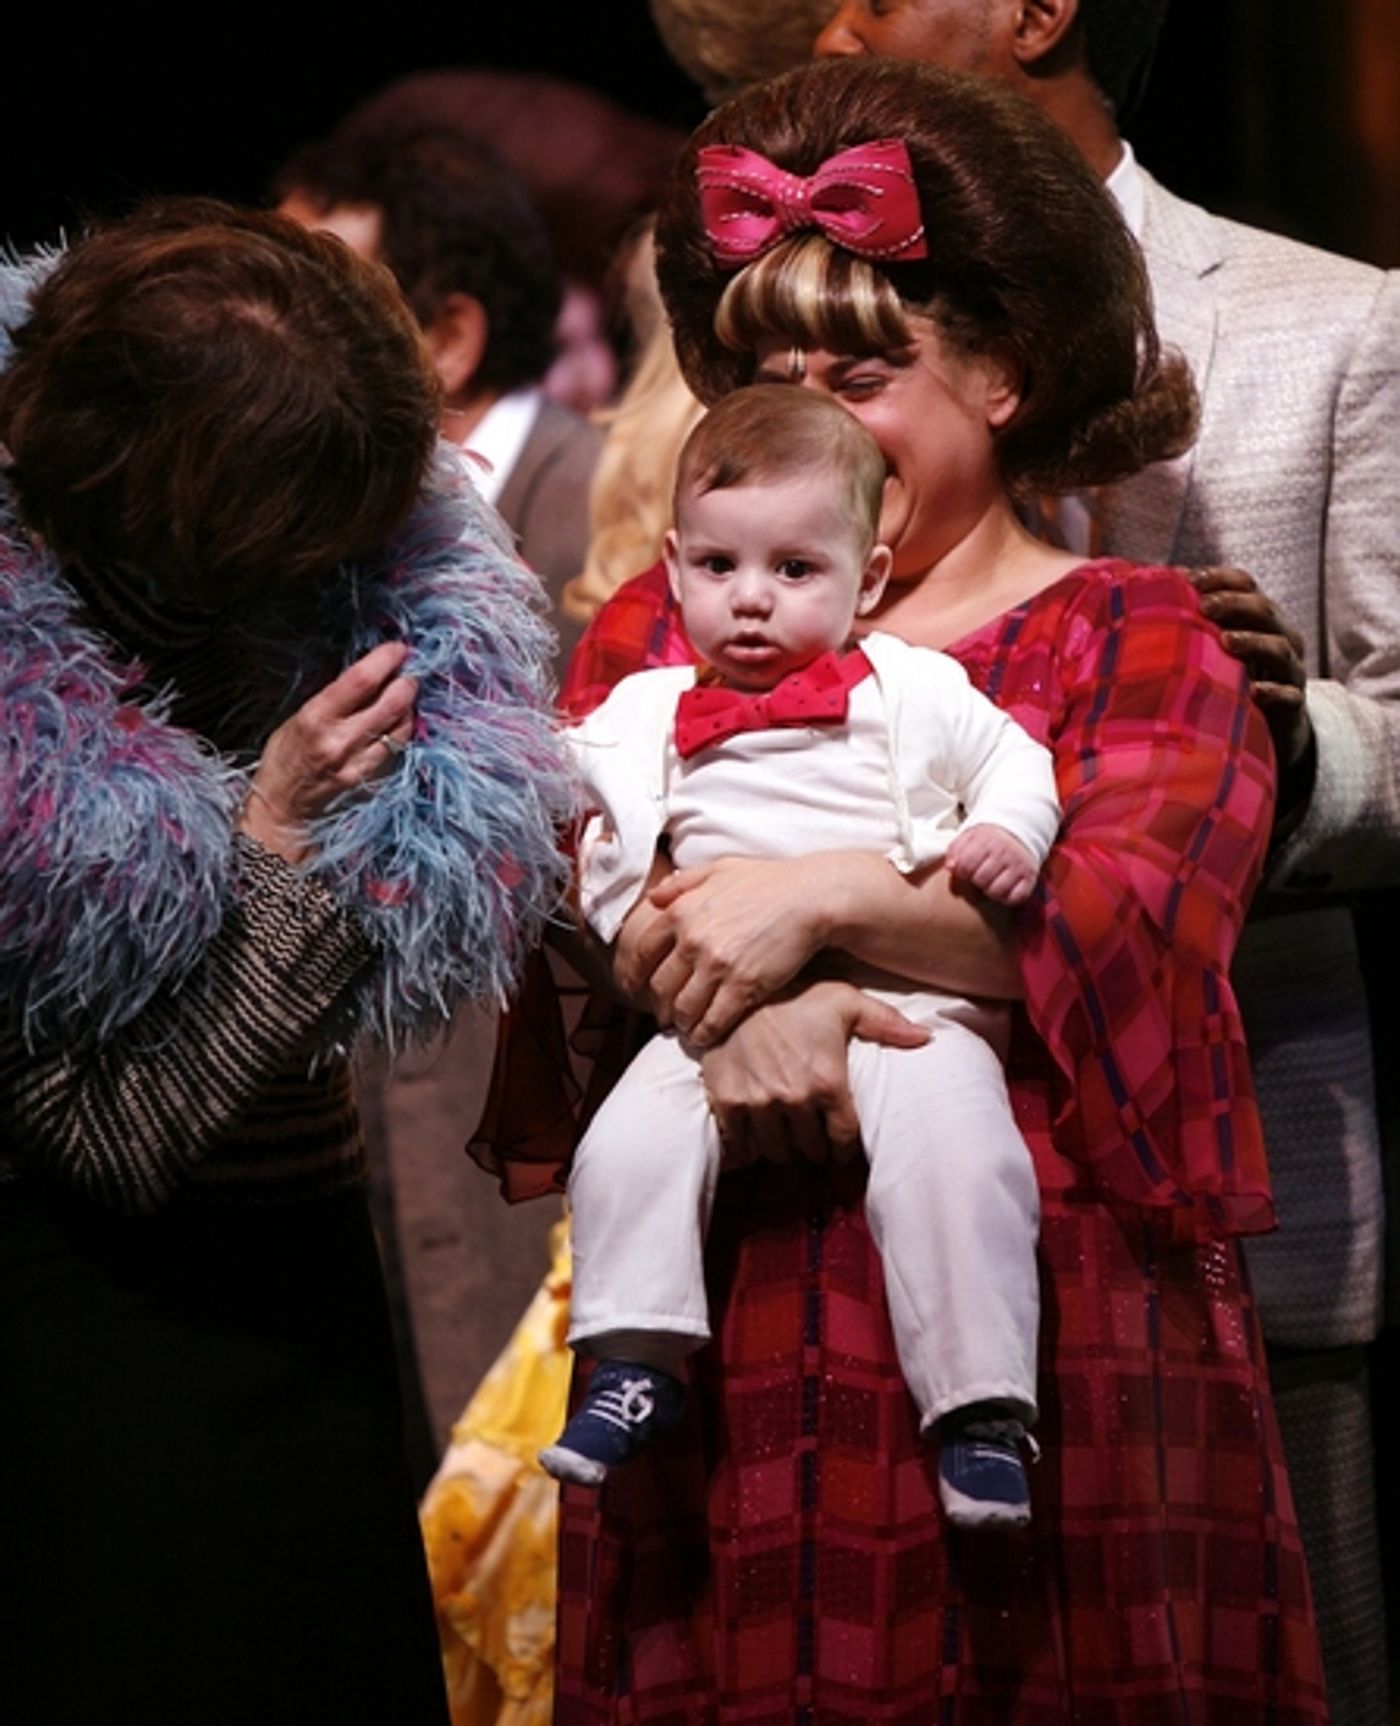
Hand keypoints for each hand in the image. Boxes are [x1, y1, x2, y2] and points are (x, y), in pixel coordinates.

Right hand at [240, 641, 416, 862]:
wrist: (283, 808)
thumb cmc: (285, 757)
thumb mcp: (298, 717)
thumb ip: (334, 697)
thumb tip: (368, 671)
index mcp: (316, 718)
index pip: (361, 680)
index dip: (386, 659)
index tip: (398, 649)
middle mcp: (340, 741)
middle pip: (392, 703)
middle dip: (407, 682)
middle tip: (408, 672)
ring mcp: (359, 764)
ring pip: (402, 727)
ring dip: (409, 707)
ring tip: (405, 696)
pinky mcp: (371, 779)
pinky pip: (398, 749)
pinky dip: (402, 731)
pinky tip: (398, 723)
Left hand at [633, 854, 849, 1046]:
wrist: (810, 898)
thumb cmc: (769, 881)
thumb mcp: (719, 869)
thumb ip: (683, 883)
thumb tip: (655, 897)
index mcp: (681, 911)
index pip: (642, 952)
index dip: (634, 976)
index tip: (634, 990)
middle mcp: (692, 940)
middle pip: (660, 986)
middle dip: (659, 1006)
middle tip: (663, 1015)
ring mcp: (717, 966)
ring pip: (683, 1008)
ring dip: (680, 1022)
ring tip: (685, 1027)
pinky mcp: (743, 987)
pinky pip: (712, 1021)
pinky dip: (703, 1033)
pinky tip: (705, 1036)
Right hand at [699, 978, 928, 1164]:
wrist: (737, 986)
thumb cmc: (796, 993)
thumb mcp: (844, 1001)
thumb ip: (886, 1023)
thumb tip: (927, 1038)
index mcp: (828, 1081)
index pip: (843, 1139)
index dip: (844, 1147)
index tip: (840, 1145)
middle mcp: (795, 1098)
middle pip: (810, 1149)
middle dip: (815, 1147)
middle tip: (813, 1140)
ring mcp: (759, 1102)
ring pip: (778, 1152)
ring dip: (785, 1149)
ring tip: (787, 1137)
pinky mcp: (727, 1101)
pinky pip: (741, 1146)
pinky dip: (748, 1149)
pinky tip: (754, 1138)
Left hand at [946, 825, 1039, 905]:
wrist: (1017, 833)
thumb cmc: (988, 841)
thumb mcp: (968, 838)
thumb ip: (955, 851)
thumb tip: (950, 866)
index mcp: (986, 840)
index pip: (966, 865)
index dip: (962, 872)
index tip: (965, 871)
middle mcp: (1004, 852)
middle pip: (981, 879)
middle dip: (976, 881)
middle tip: (979, 876)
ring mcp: (1019, 865)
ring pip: (997, 891)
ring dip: (990, 891)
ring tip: (990, 882)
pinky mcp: (1030, 877)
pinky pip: (1016, 897)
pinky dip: (1007, 898)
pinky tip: (1003, 889)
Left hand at [1188, 566, 1311, 770]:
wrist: (1273, 729)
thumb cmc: (1234, 679)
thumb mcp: (1216, 648)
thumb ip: (1192, 622)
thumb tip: (1144, 592)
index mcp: (1260, 618)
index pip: (1246, 585)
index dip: (1221, 578)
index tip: (1190, 579)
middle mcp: (1280, 638)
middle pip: (1264, 611)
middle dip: (1235, 604)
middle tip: (1205, 606)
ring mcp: (1290, 671)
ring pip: (1279, 649)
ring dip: (1254, 642)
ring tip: (1226, 641)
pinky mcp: (1292, 706)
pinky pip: (1288, 696)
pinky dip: (1273, 691)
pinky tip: (1254, 691)